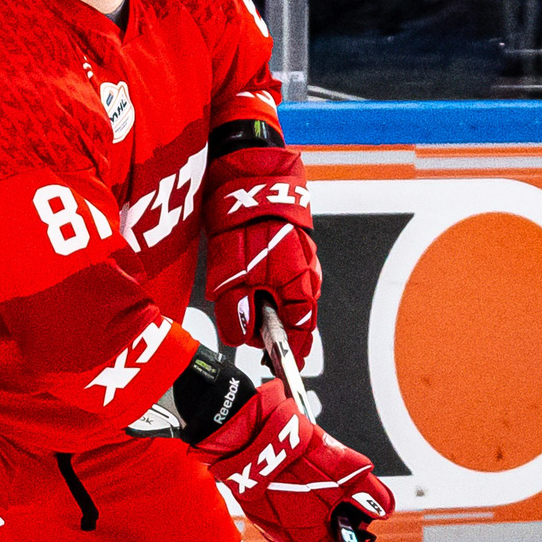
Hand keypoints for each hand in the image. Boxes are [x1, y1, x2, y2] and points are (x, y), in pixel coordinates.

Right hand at [193, 379, 393, 541]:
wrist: (251, 436)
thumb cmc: (295, 460)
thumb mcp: (347, 475)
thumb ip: (370, 495)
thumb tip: (384, 507)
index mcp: (307, 540)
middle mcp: (285, 535)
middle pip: (322, 541)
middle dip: (343, 525)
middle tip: (359, 509)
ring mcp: (268, 518)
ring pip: (305, 521)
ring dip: (324, 508)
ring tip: (338, 485)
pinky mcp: (259, 499)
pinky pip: (288, 505)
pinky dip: (304, 496)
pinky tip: (312, 475)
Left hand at [202, 143, 316, 348]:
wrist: (249, 177)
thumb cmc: (244, 223)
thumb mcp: (231, 276)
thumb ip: (236, 312)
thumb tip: (242, 338)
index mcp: (300, 287)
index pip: (300, 334)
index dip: (286, 352)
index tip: (275, 364)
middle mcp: (309, 275)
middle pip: (294, 316)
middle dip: (271, 325)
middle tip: (245, 327)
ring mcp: (305, 258)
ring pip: (288, 294)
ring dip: (267, 302)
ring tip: (242, 295)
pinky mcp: (294, 245)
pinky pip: (285, 274)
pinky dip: (268, 282)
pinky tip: (248, 273)